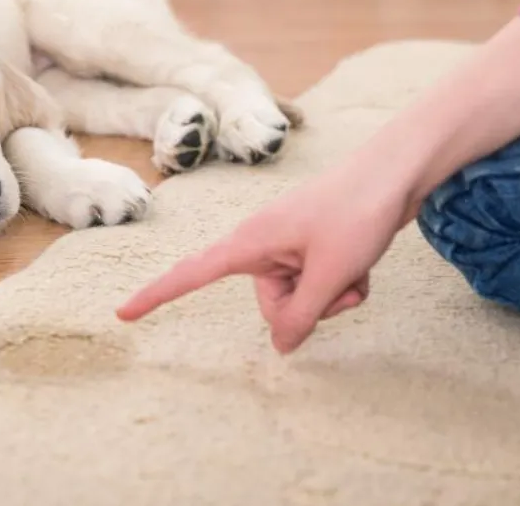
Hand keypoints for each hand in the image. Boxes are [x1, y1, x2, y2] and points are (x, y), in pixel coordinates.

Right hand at [115, 154, 413, 353]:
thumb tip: (281, 347)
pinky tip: (363, 265)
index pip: (191, 274)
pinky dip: (343, 284)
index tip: (123, 313)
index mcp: (249, 243)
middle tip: (339, 282)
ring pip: (300, 299)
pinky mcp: (311, 248)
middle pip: (271, 305)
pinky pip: (318, 285)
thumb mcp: (329, 274)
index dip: (156, 296)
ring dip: (332, 296)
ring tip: (355, 269)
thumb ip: (301, 316)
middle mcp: (262, 245)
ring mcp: (288, 247)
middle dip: (308, 307)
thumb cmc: (356, 212)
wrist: (396, 172)